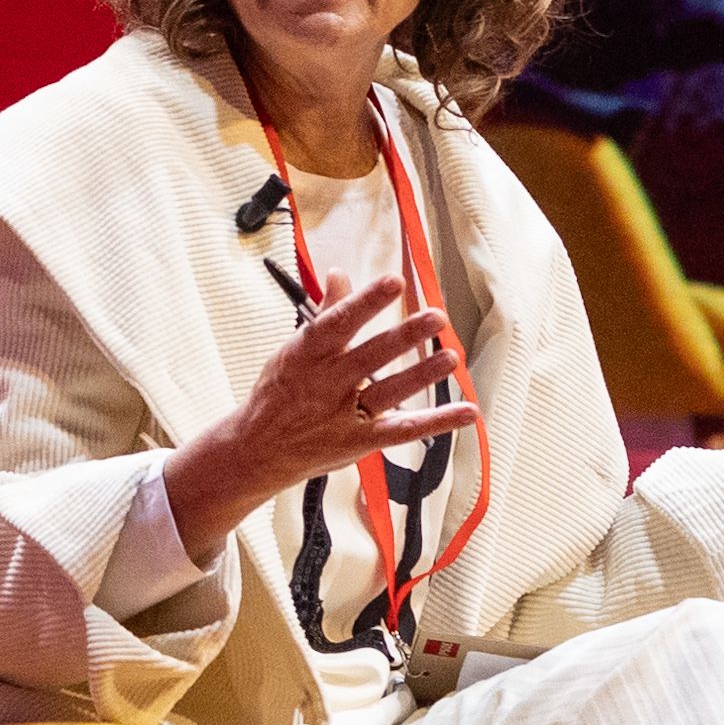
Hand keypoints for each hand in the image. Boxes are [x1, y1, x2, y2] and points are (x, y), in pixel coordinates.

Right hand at [163, 273, 481, 562]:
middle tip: (435, 317)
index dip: (365, 302)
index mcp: (306, 354)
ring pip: (388, 391)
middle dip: (403, 336)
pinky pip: (403, 430)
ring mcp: (344, 414)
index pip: (337, 322)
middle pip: (370, 356)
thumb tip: (340, 274)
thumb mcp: (293, 350)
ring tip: (450, 357)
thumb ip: (324, 312)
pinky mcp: (359, 441)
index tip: (393, 282)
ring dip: (421, 375)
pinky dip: (438, 422)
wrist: (256, 450)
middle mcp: (327, 383)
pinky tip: (467, 412)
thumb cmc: (279, 392)